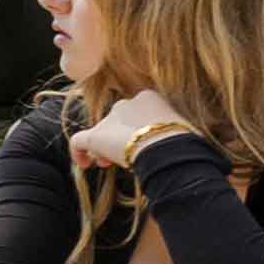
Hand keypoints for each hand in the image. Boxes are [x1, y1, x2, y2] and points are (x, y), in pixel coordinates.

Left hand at [74, 86, 194, 163]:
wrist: (169, 149)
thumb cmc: (186, 144)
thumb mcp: (184, 132)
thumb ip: (173, 132)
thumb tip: (181, 143)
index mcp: (151, 98)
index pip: (136, 112)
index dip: (135, 129)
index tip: (140, 145)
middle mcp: (128, 103)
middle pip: (117, 120)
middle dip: (117, 138)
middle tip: (121, 157)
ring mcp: (111, 119)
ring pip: (101, 130)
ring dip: (102, 147)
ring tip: (106, 164)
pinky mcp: (96, 135)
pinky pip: (78, 141)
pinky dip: (78, 152)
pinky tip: (83, 164)